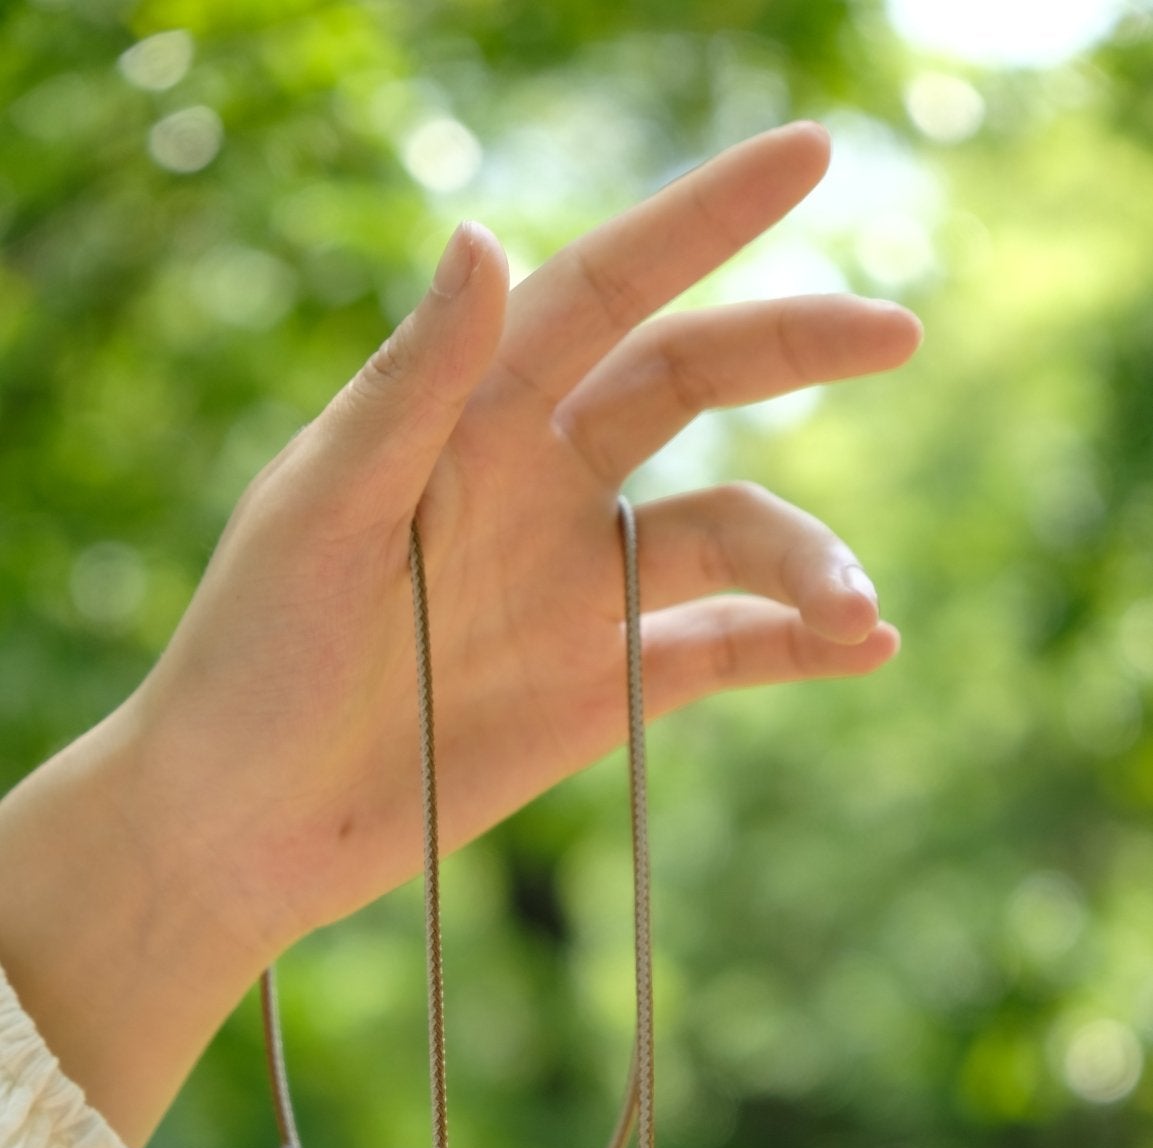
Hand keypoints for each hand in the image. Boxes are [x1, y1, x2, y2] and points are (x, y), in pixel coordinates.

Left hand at [126, 121, 920, 960]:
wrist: (247, 824)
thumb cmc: (252, 655)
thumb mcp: (319, 512)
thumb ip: (411, 387)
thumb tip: (482, 233)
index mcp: (469, 415)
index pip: (604, 291)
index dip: (702, 221)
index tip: (808, 157)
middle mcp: (540, 484)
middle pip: (693, 386)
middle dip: (795, 348)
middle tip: (899, 333)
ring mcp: (580, 589)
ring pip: (731, 537)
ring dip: (807, 558)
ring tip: (855, 608)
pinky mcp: (605, 692)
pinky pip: (727, 653)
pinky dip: (799, 648)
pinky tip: (868, 647)